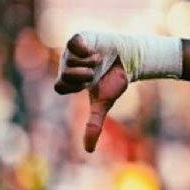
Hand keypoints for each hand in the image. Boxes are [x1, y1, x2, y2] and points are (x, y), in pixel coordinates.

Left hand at [54, 33, 129, 153]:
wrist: (129, 60)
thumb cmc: (114, 81)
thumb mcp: (103, 103)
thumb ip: (94, 124)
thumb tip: (88, 151)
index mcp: (69, 80)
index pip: (60, 86)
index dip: (74, 86)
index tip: (89, 85)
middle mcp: (68, 65)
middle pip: (64, 74)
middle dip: (82, 76)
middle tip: (94, 73)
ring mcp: (73, 52)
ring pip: (69, 59)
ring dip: (88, 64)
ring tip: (99, 60)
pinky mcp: (81, 38)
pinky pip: (73, 42)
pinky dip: (84, 49)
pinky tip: (95, 51)